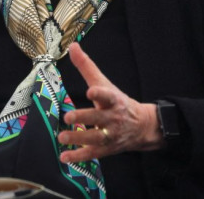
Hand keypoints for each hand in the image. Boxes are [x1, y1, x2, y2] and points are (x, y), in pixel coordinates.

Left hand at [57, 42, 162, 162]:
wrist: (141, 126)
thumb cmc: (117, 102)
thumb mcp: (104, 83)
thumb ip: (87, 66)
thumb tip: (72, 46)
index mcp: (114, 100)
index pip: (108, 95)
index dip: (100, 93)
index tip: (91, 91)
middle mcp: (113, 118)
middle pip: (99, 118)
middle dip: (85, 118)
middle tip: (68, 117)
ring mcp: (111, 134)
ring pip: (95, 138)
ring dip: (78, 139)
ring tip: (62, 137)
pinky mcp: (107, 149)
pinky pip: (93, 154)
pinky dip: (79, 157)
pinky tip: (65, 157)